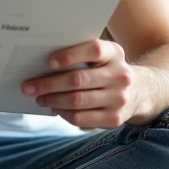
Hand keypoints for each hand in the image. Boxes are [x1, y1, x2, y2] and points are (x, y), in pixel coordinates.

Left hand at [21, 39, 147, 127]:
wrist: (140, 91)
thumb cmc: (108, 69)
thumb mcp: (103, 56)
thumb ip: (81, 54)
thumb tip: (42, 63)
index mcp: (114, 53)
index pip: (94, 50)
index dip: (70, 55)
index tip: (49, 62)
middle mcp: (120, 75)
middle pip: (78, 80)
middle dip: (49, 84)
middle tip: (28, 86)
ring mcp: (119, 99)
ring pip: (77, 101)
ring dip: (53, 100)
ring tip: (39, 98)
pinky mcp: (114, 118)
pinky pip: (81, 118)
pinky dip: (64, 113)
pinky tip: (55, 108)